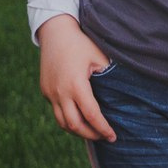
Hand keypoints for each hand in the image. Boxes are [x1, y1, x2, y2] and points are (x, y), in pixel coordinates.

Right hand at [35, 14, 117, 142]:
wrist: (55, 31)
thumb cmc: (81, 43)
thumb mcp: (99, 57)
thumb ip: (109, 77)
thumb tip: (122, 96)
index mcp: (76, 85)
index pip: (91, 115)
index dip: (103, 129)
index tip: (113, 136)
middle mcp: (60, 92)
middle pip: (74, 125)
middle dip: (90, 134)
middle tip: (104, 137)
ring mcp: (50, 93)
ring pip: (62, 122)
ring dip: (77, 130)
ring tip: (92, 131)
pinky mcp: (45, 90)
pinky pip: (56, 111)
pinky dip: (68, 118)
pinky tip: (80, 117)